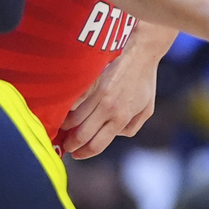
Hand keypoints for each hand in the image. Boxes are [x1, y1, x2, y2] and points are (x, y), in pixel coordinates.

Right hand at [62, 41, 160, 159]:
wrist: (142, 52)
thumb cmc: (144, 81)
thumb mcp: (146, 109)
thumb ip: (131, 127)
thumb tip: (115, 135)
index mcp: (122, 118)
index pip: (98, 144)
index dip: (85, 153)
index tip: (77, 155)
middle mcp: (109, 109)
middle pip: (82, 135)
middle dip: (71, 144)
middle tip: (66, 146)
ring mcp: (99, 94)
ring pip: (74, 118)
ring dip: (65, 127)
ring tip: (62, 129)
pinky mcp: (92, 81)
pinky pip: (74, 100)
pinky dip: (67, 108)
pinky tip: (63, 111)